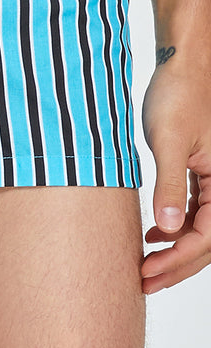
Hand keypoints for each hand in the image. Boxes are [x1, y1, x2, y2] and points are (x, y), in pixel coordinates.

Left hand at [140, 55, 210, 293]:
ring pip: (201, 229)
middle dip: (176, 265)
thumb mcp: (169, 142)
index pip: (207, 237)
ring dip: (175, 250)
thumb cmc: (179, 95)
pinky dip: (176, 228)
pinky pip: (196, 211)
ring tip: (145, 265)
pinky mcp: (203, 172)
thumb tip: (168, 229)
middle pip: (207, 241)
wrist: (182, 65)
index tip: (147, 271)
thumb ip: (169, 186)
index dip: (177, 259)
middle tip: (143, 282)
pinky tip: (155, 235)